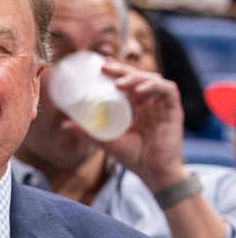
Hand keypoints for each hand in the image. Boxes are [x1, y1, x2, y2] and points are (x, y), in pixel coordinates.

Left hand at [98, 59, 187, 192]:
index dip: (116, 71)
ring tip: (118, 83)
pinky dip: (154, 87)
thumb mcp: (106, 142)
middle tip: (104, 68)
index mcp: (135, 106)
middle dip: (122, 70)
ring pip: (152, 80)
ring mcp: (162, 105)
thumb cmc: (132, 156)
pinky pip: (167, 91)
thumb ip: (88, 132)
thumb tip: (64, 124)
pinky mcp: (173, 110)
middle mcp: (149, 102)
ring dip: (135, 77)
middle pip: (138, 77)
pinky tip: (139, 91)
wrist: (153, 172)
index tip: (100, 64)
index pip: (126, 82)